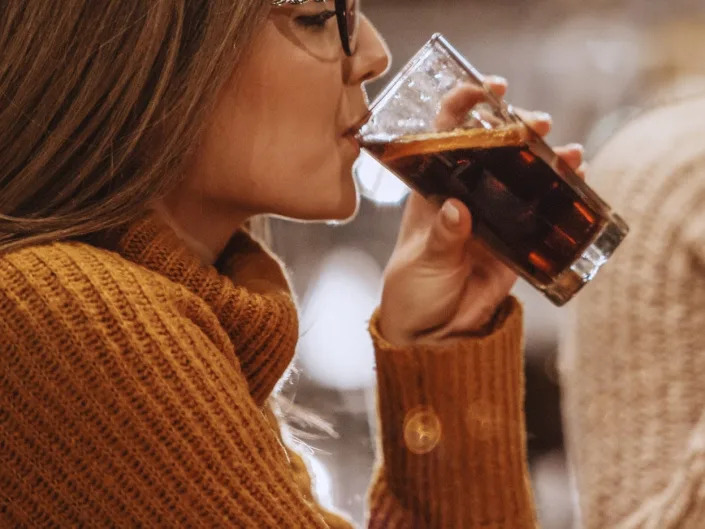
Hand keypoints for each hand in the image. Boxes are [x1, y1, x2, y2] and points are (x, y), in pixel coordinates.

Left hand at [378, 77, 585, 345]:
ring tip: (569, 152)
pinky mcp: (516, 241)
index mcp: (432, 192)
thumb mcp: (422, 264)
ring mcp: (494, 216)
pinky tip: (578, 181)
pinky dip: (562, 196)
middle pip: (493, 148)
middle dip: (517, 128)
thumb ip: (441, 238)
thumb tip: (457, 209)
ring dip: (548, 159)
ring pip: (524, 176)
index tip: (485, 89)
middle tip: (536, 122)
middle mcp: (466, 195)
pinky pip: (542, 213)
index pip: (443, 136)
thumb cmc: (413, 292)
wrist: (433, 332)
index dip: (462, 106)